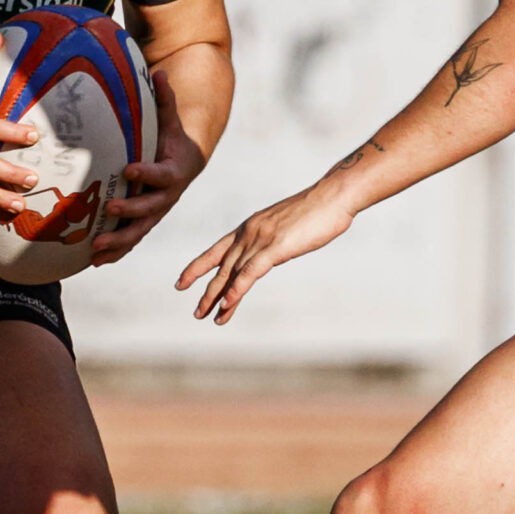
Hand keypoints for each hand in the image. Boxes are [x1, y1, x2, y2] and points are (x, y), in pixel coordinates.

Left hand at [93, 69, 203, 265]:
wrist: (187, 162)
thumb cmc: (172, 137)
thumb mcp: (171, 119)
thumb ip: (165, 99)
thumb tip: (160, 70)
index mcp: (173, 172)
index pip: (161, 175)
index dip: (146, 173)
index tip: (128, 169)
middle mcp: (166, 197)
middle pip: (150, 209)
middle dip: (129, 213)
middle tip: (108, 210)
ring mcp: (156, 213)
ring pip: (139, 232)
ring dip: (118, 242)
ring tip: (95, 249)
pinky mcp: (146, 222)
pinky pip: (131, 240)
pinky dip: (115, 252)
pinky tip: (93, 261)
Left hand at [177, 178, 354, 324]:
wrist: (333, 197)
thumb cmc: (316, 211)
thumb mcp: (287, 227)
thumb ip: (273, 241)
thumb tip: (271, 254)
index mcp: (249, 226)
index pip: (216, 250)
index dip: (197, 267)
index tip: (181, 282)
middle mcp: (248, 232)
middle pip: (220, 266)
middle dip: (206, 291)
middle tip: (196, 312)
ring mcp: (260, 239)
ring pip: (231, 273)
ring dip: (216, 297)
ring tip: (205, 316)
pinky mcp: (274, 248)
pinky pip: (249, 273)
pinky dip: (236, 290)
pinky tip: (226, 305)